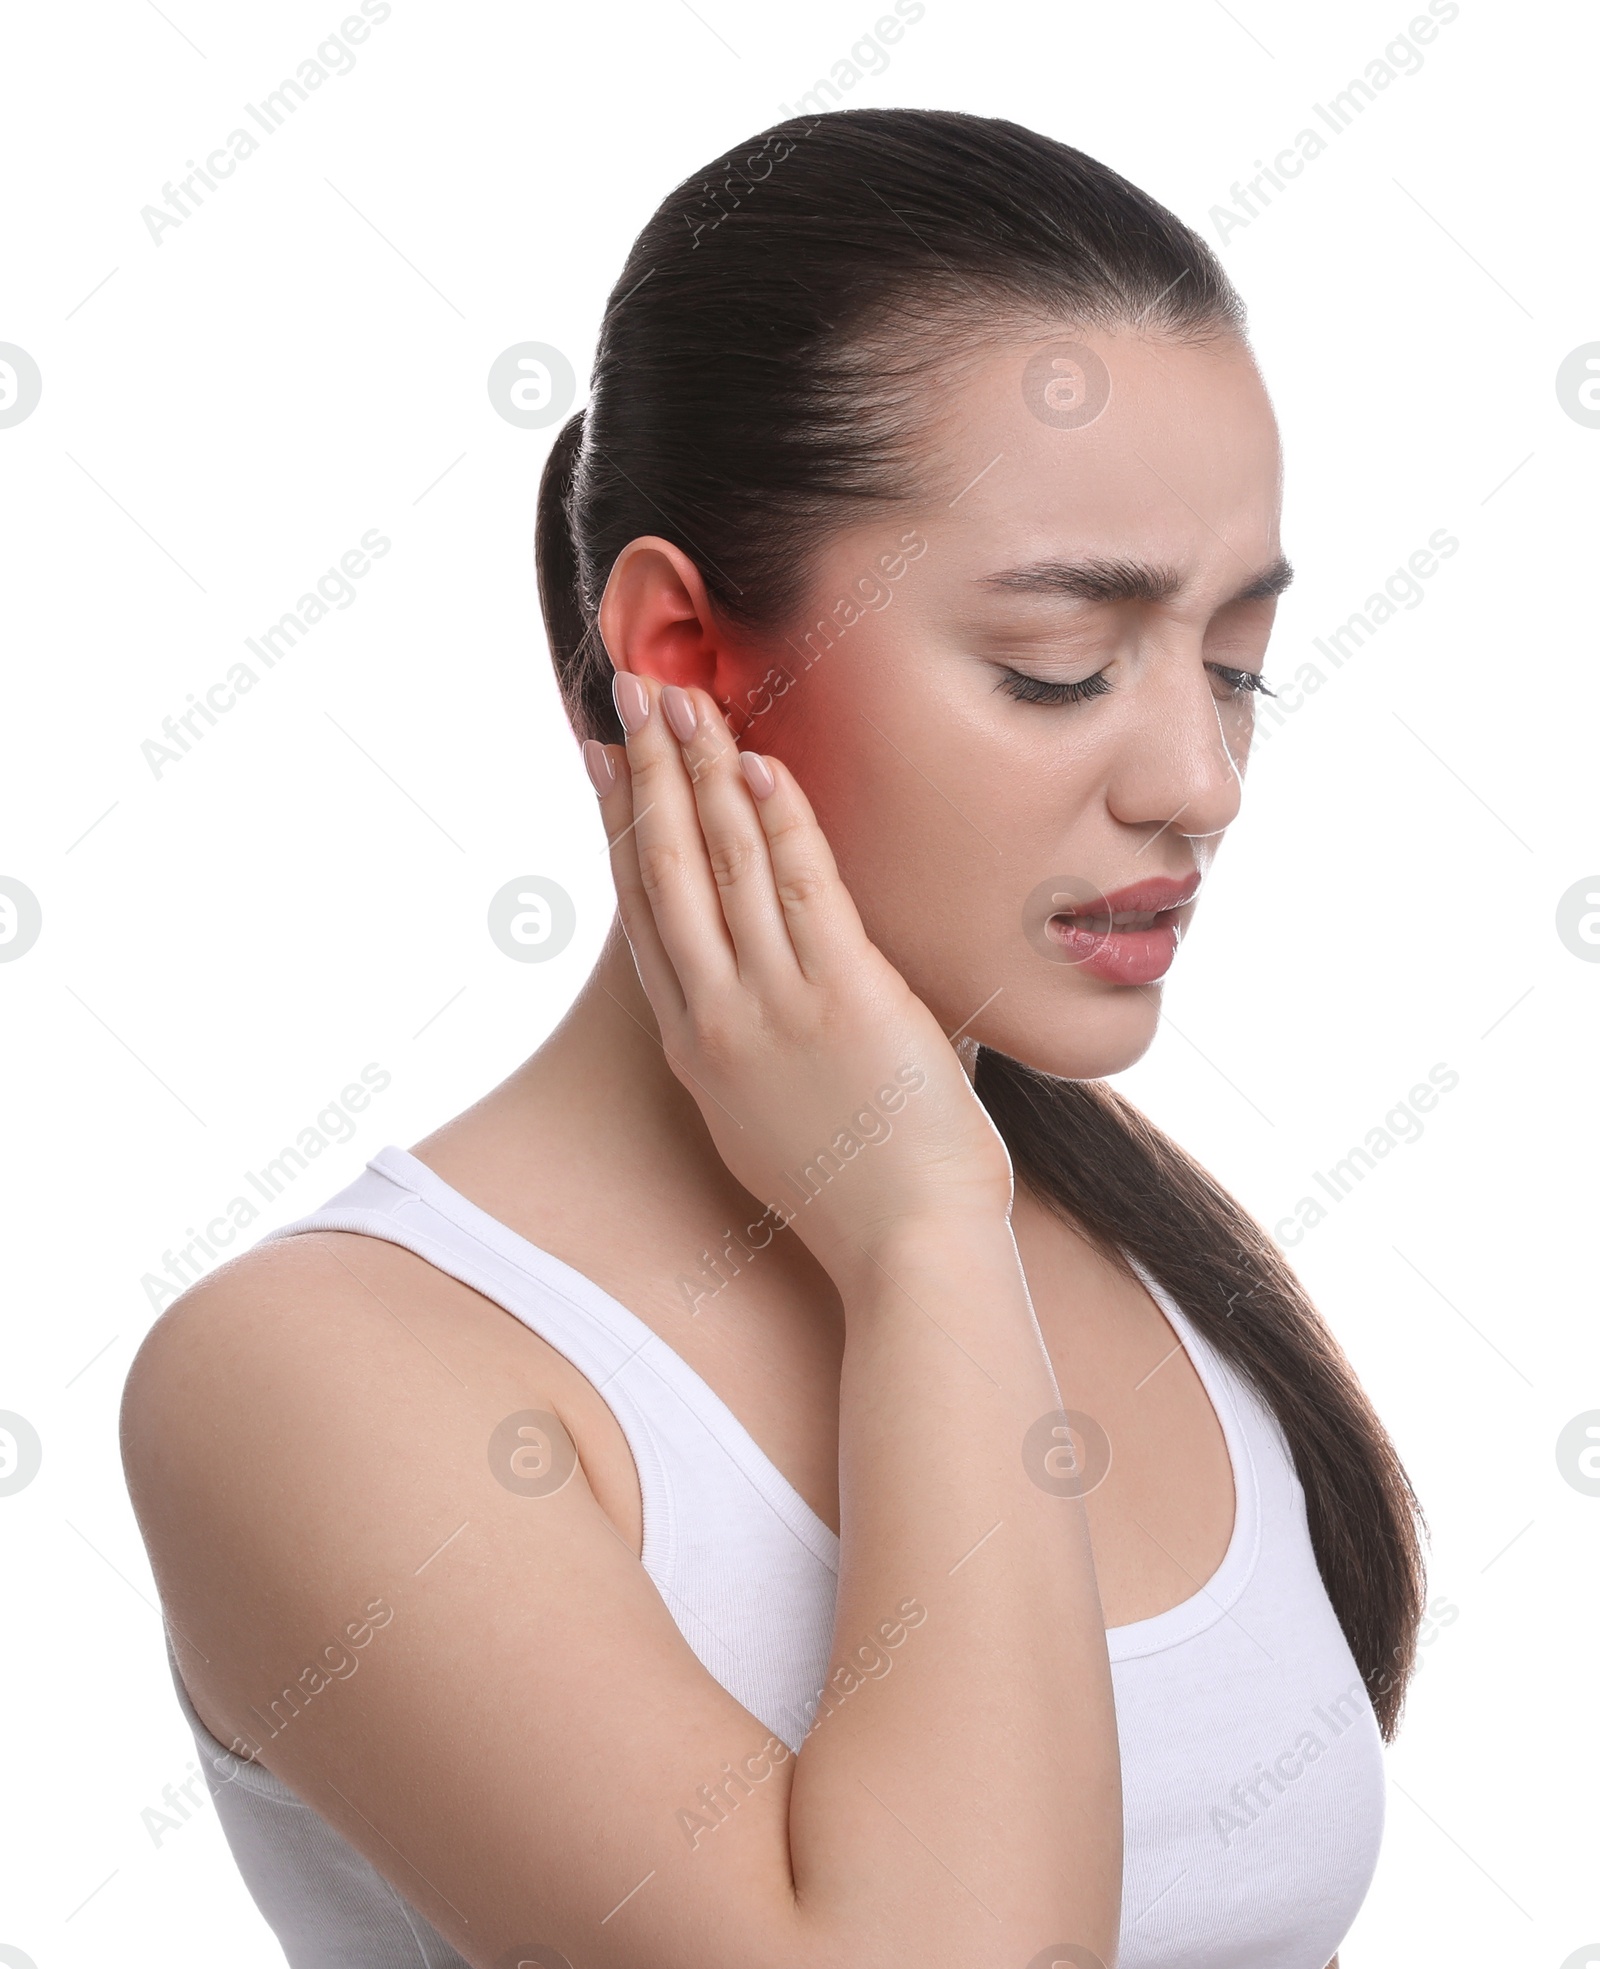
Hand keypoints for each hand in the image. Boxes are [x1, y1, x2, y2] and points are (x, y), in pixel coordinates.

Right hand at [588, 674, 1013, 1287]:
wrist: (907, 1250)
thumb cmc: (863, 1195)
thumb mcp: (776, 1123)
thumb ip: (765, 1052)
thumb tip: (784, 993)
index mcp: (699, 1051)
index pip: (645, 916)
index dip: (622, 828)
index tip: (607, 764)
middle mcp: (720, 1021)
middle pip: (665, 872)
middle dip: (647, 773)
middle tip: (628, 694)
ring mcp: (776, 1008)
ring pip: (723, 866)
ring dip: (702, 771)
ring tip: (682, 696)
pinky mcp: (844, 998)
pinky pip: (803, 887)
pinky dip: (779, 819)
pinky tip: (762, 764)